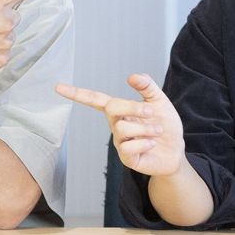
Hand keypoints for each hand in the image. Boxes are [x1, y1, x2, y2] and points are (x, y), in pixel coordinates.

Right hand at [56, 73, 185, 177]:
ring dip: (147, 128)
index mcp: (119, 110)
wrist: (176, 150)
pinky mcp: (126, 158)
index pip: (94, 99)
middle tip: (152, 113)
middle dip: (134, 108)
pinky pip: (129, 148)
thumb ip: (146, 86)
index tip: (58, 87)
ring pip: (123, 129)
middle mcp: (115, 125)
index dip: (76, 93)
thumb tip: (131, 76)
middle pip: (112, 108)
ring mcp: (119, 142)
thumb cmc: (164, 124)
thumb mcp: (159, 101)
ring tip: (157, 132)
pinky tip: (152, 145)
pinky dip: (145, 143)